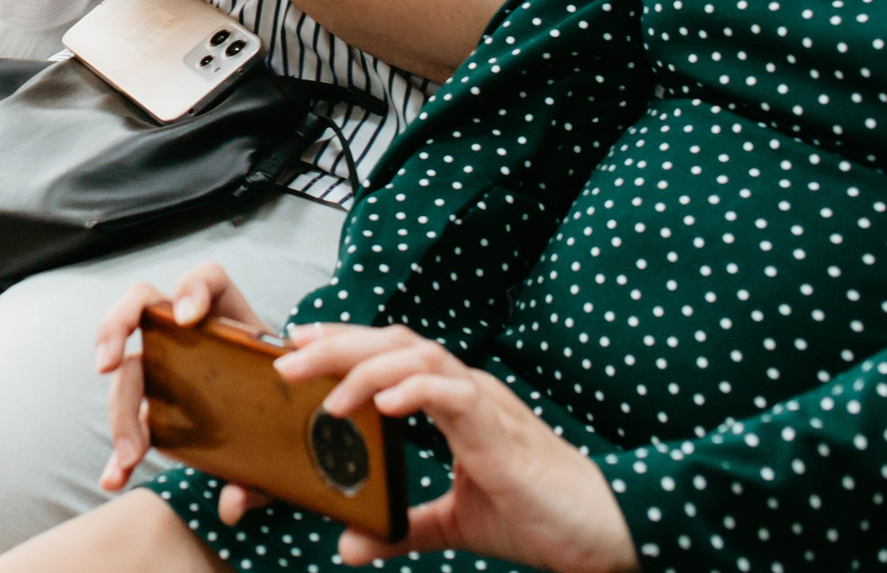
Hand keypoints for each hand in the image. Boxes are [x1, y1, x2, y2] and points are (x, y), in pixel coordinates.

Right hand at [93, 264, 272, 497]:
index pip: (210, 280)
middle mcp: (192, 336)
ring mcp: (166, 365)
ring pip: (127, 365)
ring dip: (119, 408)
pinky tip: (115, 478)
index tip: (187, 316)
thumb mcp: (283, 441)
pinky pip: (127, 417)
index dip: (193, 287)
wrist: (280, 441)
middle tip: (107, 366)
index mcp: (232, 326)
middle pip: (144, 307)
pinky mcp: (154, 403)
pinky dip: (116, 451)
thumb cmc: (286, 423)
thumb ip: (264, 469)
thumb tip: (233, 500)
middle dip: (117, 328)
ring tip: (129, 455)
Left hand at [274, 326, 636, 572]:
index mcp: (455, 403)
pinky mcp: (500, 430)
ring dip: (364, 367)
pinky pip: (452, 395)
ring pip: (417, 359)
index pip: (392, 355)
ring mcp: (485, 403)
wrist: (600, 534)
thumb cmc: (537, 516)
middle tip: (286, 359)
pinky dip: (414, 392)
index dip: (344, 344)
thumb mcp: (455, 524)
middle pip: (395, 344)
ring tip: (324, 390)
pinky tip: (382, 403)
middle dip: (337, 346)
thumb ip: (405, 527)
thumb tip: (352, 543)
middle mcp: (467, 391)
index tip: (296, 345)